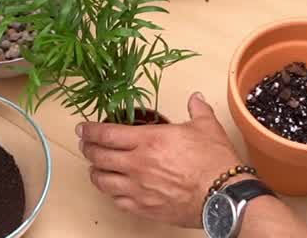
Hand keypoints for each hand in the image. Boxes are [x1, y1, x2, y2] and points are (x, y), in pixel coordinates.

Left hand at [78, 94, 240, 227]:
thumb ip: (196, 110)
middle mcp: (138, 164)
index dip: (90, 131)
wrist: (223, 197)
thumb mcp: (206, 127)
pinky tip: (113, 190)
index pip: (107, 134)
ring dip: (95, 173)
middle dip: (88, 149)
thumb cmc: (214, 163)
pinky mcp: (145, 208)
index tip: (83, 129)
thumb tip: (195, 98)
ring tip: (95, 168)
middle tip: (86, 145)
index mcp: (149, 140)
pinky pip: (118, 201)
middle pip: (99, 157)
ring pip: (103, 181)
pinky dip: (112, 194)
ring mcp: (139, 188)